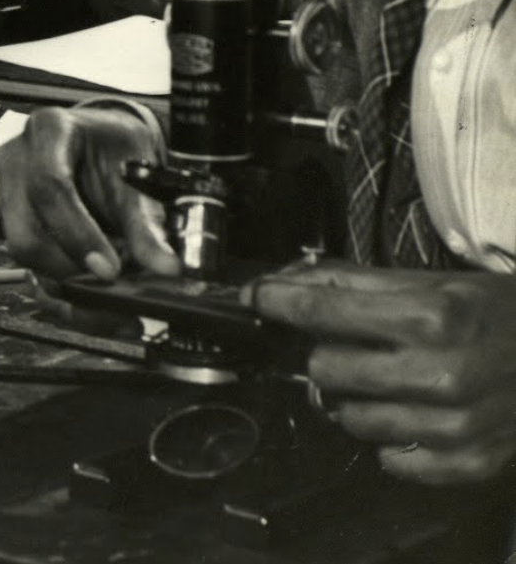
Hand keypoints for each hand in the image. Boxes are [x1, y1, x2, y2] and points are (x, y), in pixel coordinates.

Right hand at [0, 105, 177, 281]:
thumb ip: (148, 223)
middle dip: (72, 269)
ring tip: (117, 293)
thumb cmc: (117, 149)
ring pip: (26, 259)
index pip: (49, 186)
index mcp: (48, 131)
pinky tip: (100, 306)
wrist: (104, 144)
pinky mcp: (12, 226)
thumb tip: (166, 268)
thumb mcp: (138, 173)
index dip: (78, 234)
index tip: (111, 271)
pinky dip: (67, 297)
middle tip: (117, 286)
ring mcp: (7, 195)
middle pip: (26, 233)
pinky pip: (32, 273)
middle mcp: (17, 162)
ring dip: (72, 285)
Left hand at [251, 262, 515, 485]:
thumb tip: (286, 279)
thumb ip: (355, 281)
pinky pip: (390, 460)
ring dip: (354, 398)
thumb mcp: (433, 283)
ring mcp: (452, 426)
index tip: (253, 297)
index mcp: (428, 316)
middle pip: (325, 368)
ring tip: (386, 379)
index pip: (322, 310)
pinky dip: (392, 439)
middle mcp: (438, 373)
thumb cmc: (498, 314)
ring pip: (349, 418)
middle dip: (326, 352)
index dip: (276, 301)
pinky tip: (414, 413)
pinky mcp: (465, 464)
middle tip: (352, 344)